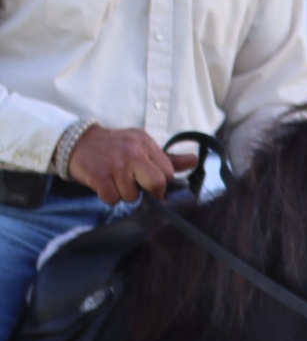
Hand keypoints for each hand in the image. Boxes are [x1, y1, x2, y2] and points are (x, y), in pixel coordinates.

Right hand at [63, 126, 197, 205]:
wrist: (77, 142)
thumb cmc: (115, 147)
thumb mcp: (141, 146)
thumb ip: (168, 158)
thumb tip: (195, 161)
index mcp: (145, 143)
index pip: (167, 173)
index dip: (161, 184)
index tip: (149, 183)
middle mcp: (132, 151)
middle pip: (157, 184)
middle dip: (150, 193)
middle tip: (137, 187)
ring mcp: (115, 164)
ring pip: (132, 196)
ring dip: (124, 194)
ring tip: (114, 180)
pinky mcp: (99, 175)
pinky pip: (113, 199)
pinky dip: (108, 196)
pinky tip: (103, 184)